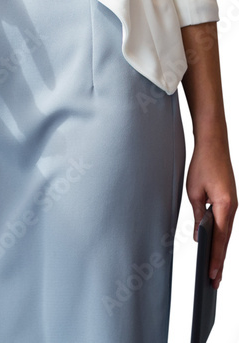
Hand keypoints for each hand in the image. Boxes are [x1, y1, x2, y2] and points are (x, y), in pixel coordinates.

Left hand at [186, 133, 235, 287]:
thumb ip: (198, 215)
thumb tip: (199, 236)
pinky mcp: (229, 202)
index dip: (215, 259)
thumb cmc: (203, 165)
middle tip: (214, 282)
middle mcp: (232, 209)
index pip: (220, 239)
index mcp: (224, 207)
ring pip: (226, 235)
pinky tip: (215, 248)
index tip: (212, 275)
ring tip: (214, 271)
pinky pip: (225, 225)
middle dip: (219, 262)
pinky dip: (220, 238)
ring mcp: (232, 206)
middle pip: (225, 241)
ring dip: (220, 252)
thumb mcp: (194, 191)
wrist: (214, 145)